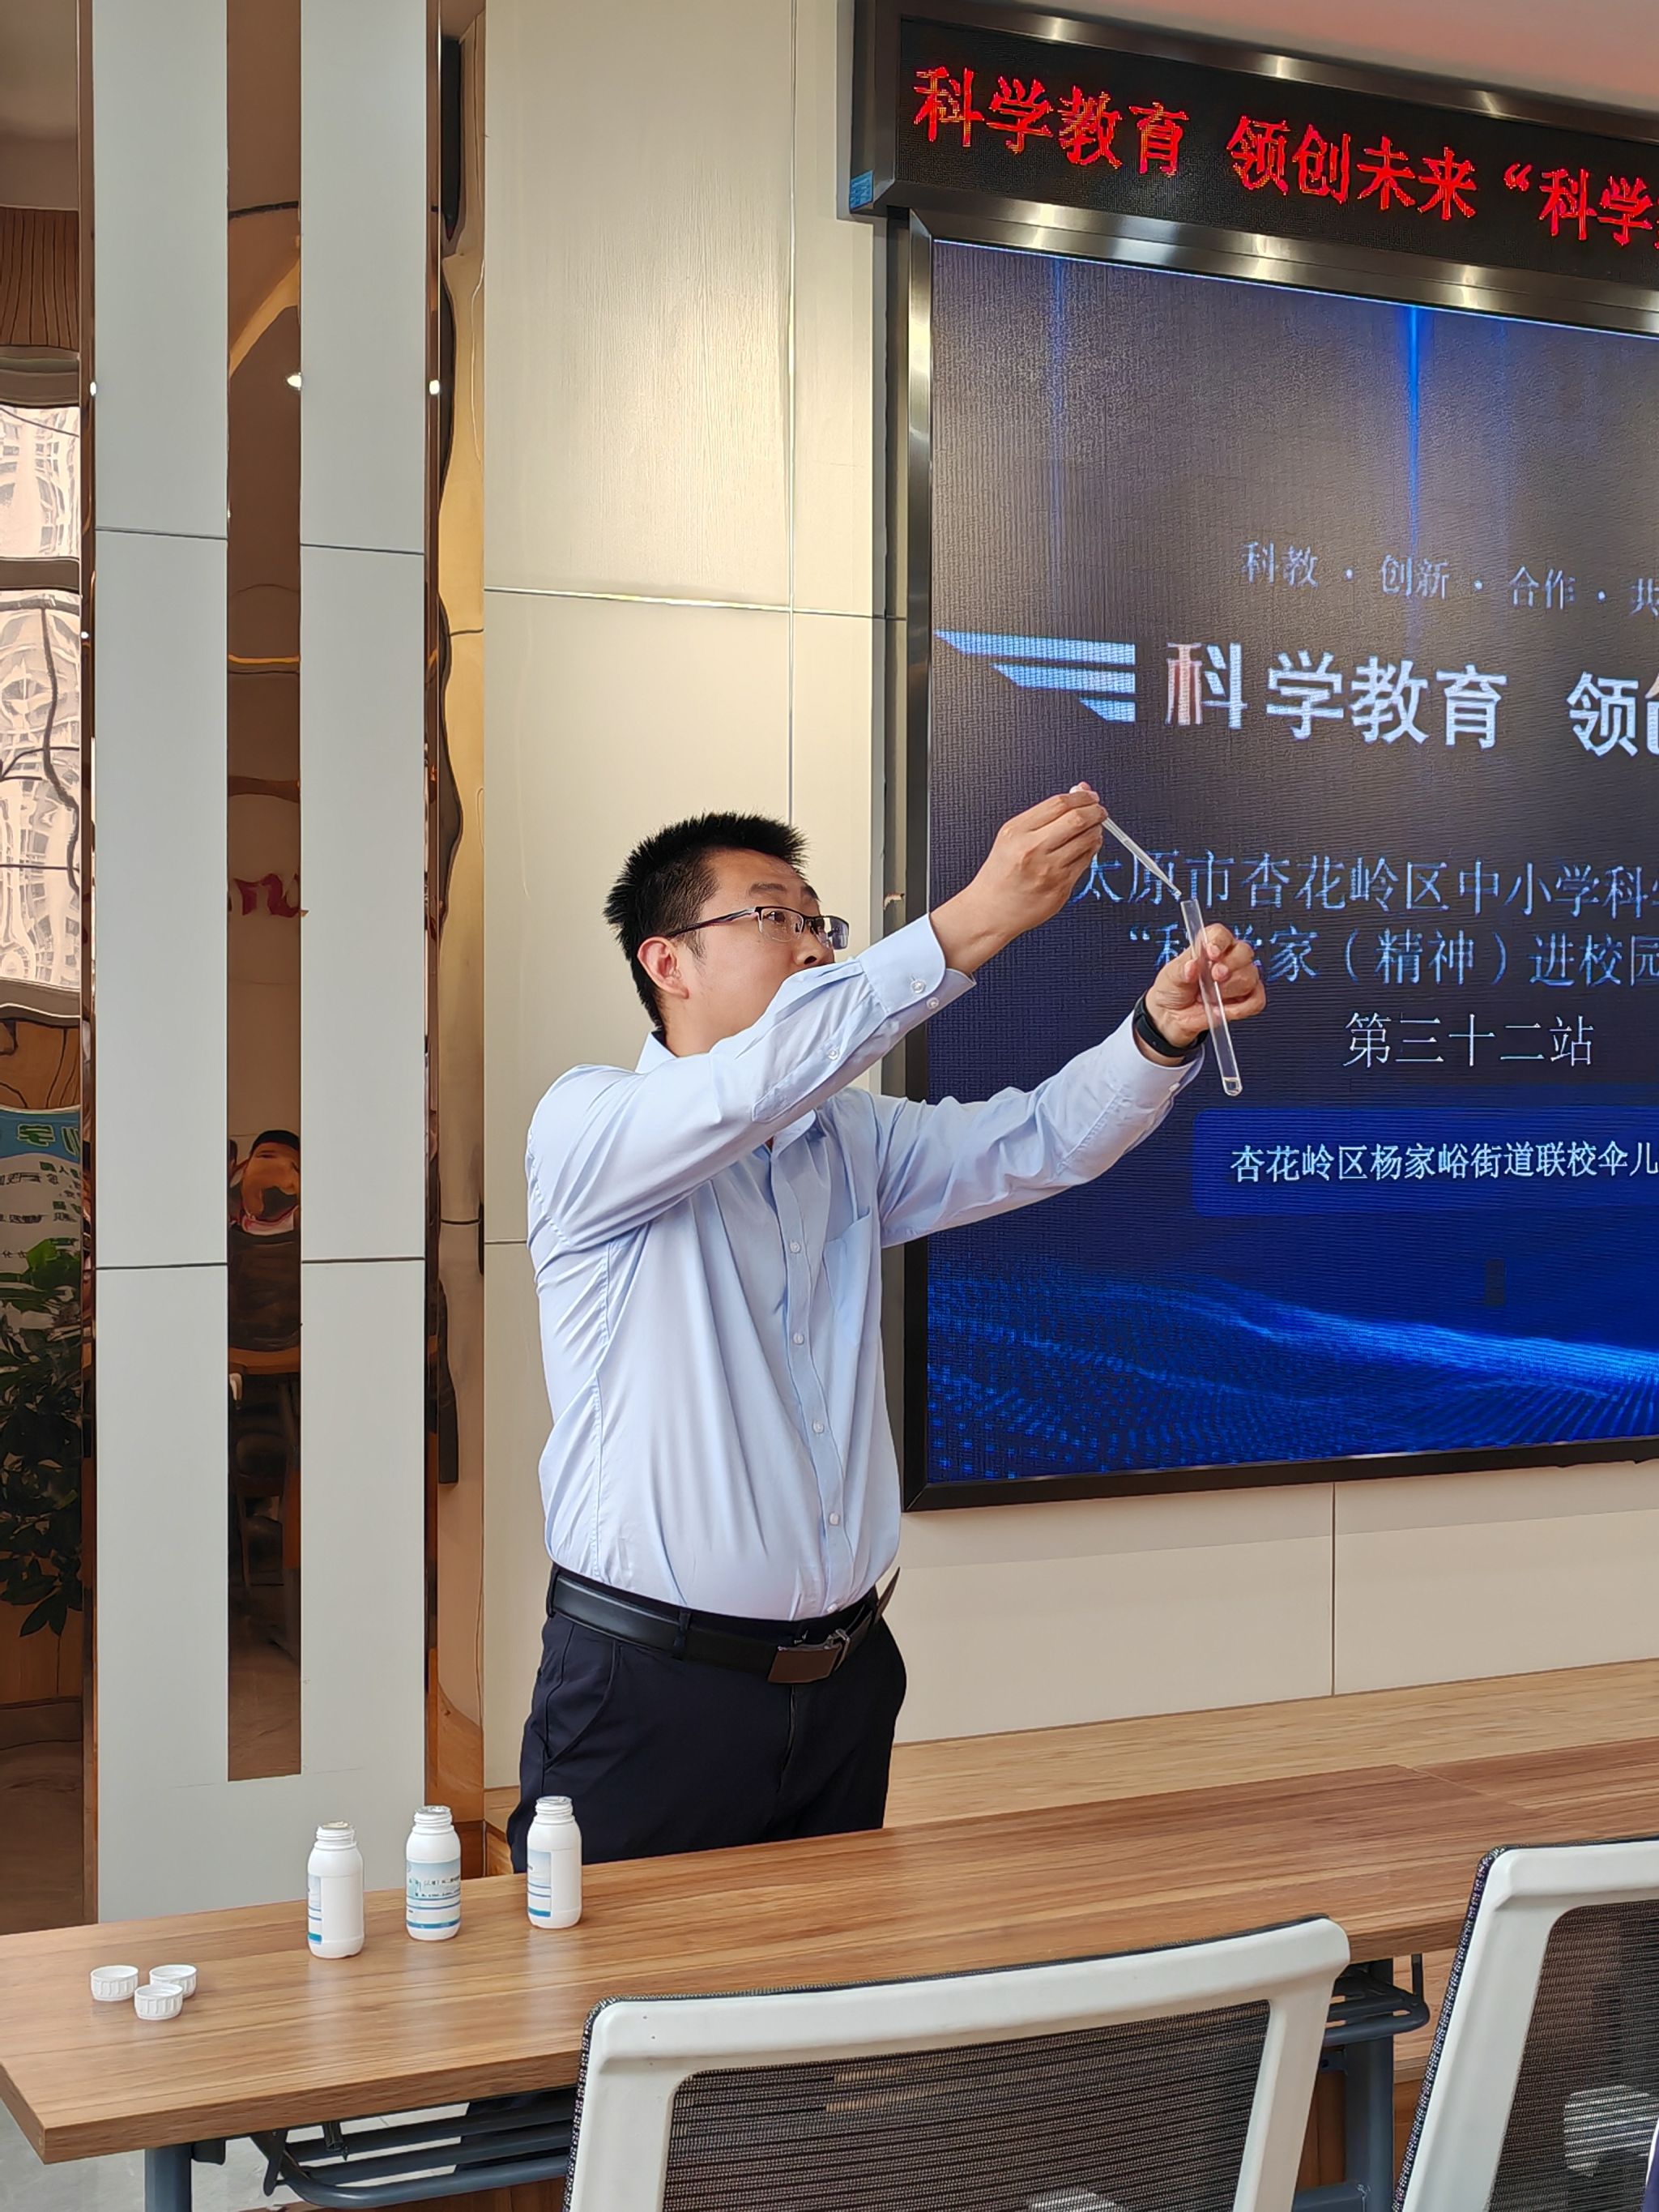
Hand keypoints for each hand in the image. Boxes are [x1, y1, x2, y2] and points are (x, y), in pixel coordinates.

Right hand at [932, 783, 1104, 974]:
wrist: (990, 911)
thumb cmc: (1000, 874)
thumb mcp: (1011, 837)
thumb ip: (1044, 816)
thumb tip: (1077, 794)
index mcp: (1017, 832)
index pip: (1058, 804)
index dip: (1081, 797)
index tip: (1089, 796)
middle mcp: (1032, 849)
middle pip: (1077, 819)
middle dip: (1095, 811)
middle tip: (1099, 810)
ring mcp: (1048, 870)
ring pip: (1087, 840)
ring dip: (1096, 830)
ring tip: (1093, 829)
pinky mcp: (1060, 887)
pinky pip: (1086, 861)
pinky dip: (1091, 850)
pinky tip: (1086, 847)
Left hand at [1140, 925, 1264, 1058]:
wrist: (1171, 1017)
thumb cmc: (1172, 990)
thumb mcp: (1171, 976)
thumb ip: (1182, 969)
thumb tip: (1193, 965)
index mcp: (1209, 947)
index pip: (1221, 934)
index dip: (1219, 942)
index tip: (1211, 954)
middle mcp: (1227, 960)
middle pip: (1244, 952)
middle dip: (1230, 966)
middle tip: (1213, 977)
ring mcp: (1238, 979)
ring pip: (1251, 976)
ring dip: (1231, 988)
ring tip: (1211, 997)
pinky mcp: (1244, 1000)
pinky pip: (1257, 1000)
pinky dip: (1241, 1007)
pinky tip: (1223, 1009)